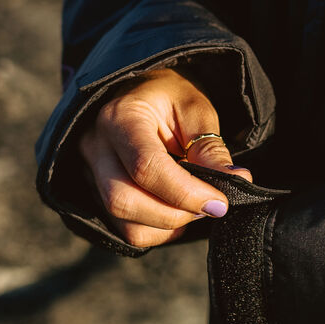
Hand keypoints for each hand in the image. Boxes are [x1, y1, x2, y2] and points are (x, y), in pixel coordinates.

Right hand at [78, 67, 252, 249]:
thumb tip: (235, 182)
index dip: (186, 192)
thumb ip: (210, 148)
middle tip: (211, 205)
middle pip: (124, 200)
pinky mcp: (96, 192)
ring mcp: (89, 172)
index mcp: (120, 117)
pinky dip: (158, 230)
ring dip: (168, 225)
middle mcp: (96, 146)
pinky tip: (178, 211)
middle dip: (176, 214)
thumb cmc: (172, 98)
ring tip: (196, 206)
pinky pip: (124, 228)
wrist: (143, 93)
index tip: (220, 203)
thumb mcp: (197, 111)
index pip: (145, 167)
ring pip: (122, 221)